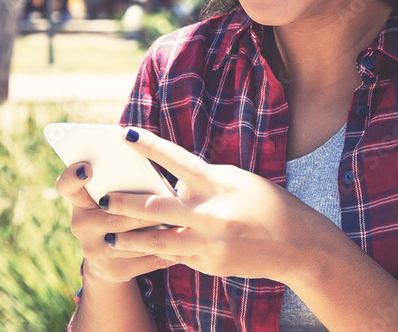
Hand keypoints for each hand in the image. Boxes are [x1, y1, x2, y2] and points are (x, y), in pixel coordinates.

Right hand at [55, 161, 179, 284]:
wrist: (111, 259)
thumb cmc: (121, 211)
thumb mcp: (115, 195)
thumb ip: (124, 181)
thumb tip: (149, 160)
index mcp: (80, 202)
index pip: (66, 186)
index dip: (72, 177)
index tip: (87, 167)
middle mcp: (81, 227)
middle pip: (115, 213)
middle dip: (145, 206)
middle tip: (170, 196)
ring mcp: (96, 252)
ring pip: (135, 238)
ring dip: (162, 228)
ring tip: (185, 219)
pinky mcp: (115, 272)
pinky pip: (147, 258)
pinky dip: (169, 249)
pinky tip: (187, 241)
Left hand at [102, 127, 340, 283]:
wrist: (295, 244)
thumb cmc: (265, 203)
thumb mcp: (235, 181)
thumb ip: (203, 181)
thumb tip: (173, 182)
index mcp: (217, 184)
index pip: (177, 160)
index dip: (149, 146)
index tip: (124, 133)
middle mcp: (211, 213)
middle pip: (157, 208)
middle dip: (125, 205)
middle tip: (102, 201)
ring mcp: (209, 242)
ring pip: (158, 241)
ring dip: (130, 239)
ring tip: (108, 237)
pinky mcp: (210, 264)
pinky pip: (177, 256)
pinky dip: (159, 252)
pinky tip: (142, 251)